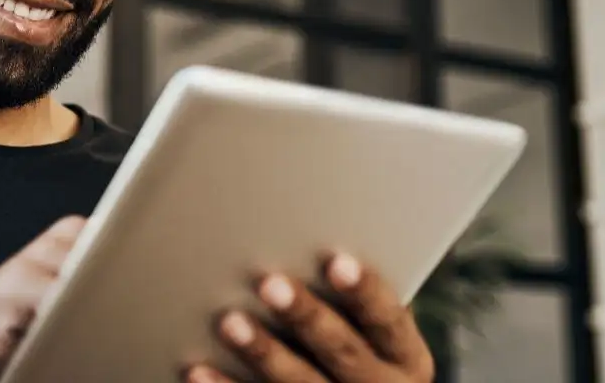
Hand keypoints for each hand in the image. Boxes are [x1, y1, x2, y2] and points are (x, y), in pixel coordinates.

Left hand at [186, 253, 434, 382]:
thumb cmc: (362, 348)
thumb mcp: (377, 334)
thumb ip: (355, 301)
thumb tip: (309, 236)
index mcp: (406, 358)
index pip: (388, 319)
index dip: (364, 290)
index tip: (337, 262)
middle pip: (342, 352)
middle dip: (305, 317)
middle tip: (270, 283)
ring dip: (263, 352)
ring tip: (230, 321)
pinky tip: (198, 369)